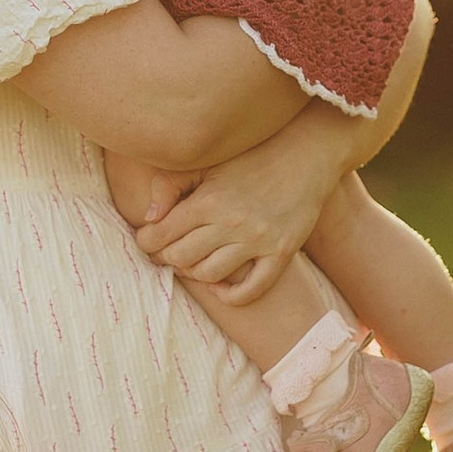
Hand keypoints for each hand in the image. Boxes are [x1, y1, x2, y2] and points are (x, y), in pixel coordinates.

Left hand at [134, 110, 355, 302]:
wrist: (306, 155)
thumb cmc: (250, 158)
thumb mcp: (207, 162)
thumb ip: (170, 185)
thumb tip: (148, 218)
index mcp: (209, 200)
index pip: (161, 234)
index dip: (146, 241)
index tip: (147, 238)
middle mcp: (231, 223)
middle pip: (181, 257)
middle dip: (166, 256)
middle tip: (166, 250)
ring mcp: (258, 241)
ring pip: (209, 275)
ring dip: (193, 273)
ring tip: (191, 261)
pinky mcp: (280, 253)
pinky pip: (251, 290)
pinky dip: (230, 296)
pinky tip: (219, 286)